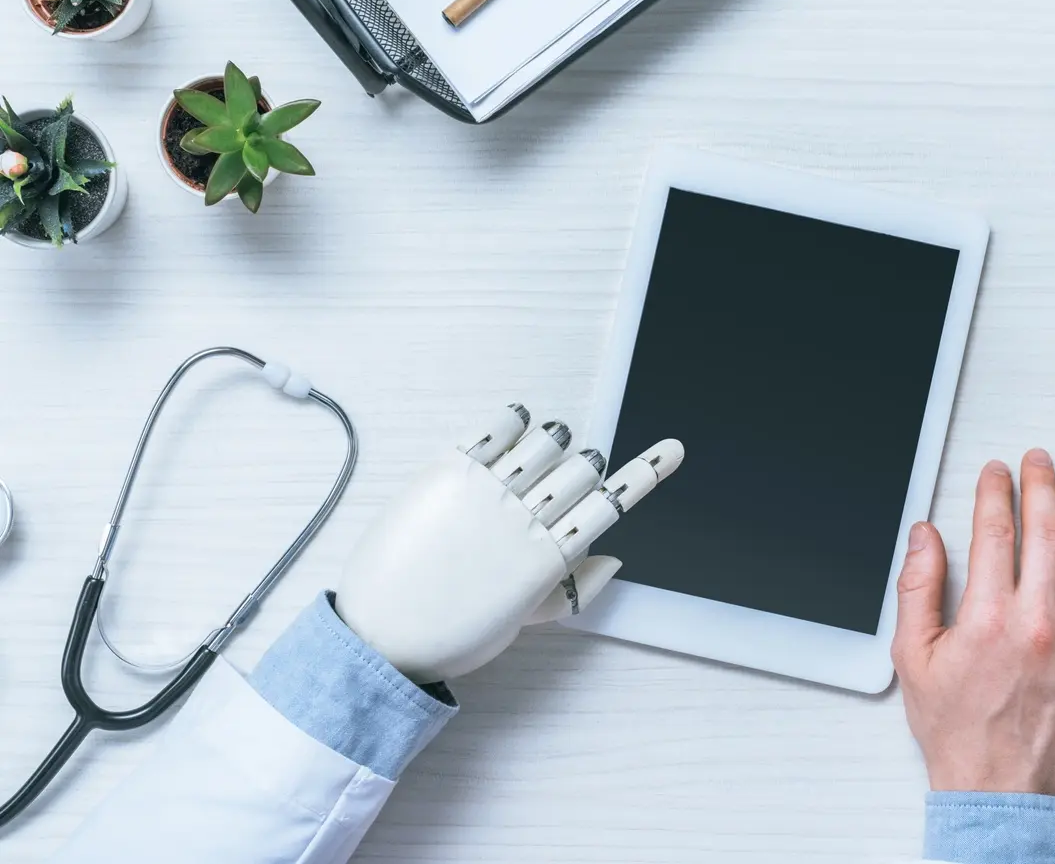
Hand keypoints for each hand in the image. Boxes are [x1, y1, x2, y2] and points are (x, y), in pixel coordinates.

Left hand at [337, 405, 681, 682]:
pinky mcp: (447, 472)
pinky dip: (515, 421)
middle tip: (564, 479)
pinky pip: (497, 429)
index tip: (673, 450)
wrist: (377, 637)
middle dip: (584, 467)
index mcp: (548, 561)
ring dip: (552, 442)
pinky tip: (515, 426)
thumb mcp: (520, 623)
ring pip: (546, 442)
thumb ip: (570, 591)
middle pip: (582, 469)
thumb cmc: (450, 637)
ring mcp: (486, 493)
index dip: (647, 473)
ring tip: (537, 454)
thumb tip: (614, 560)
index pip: (611, 504)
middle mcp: (524, 521)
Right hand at [891, 450, 1054, 795]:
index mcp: (988, 618)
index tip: (994, 473)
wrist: (1000, 783)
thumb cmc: (957, 726)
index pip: (995, 532)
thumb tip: (924, 538)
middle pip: (1045, 531)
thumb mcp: (912, 656)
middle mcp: (1038, 621)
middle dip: (1041, 485)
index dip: (994, 493)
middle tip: (1037, 461)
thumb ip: (916, 589)